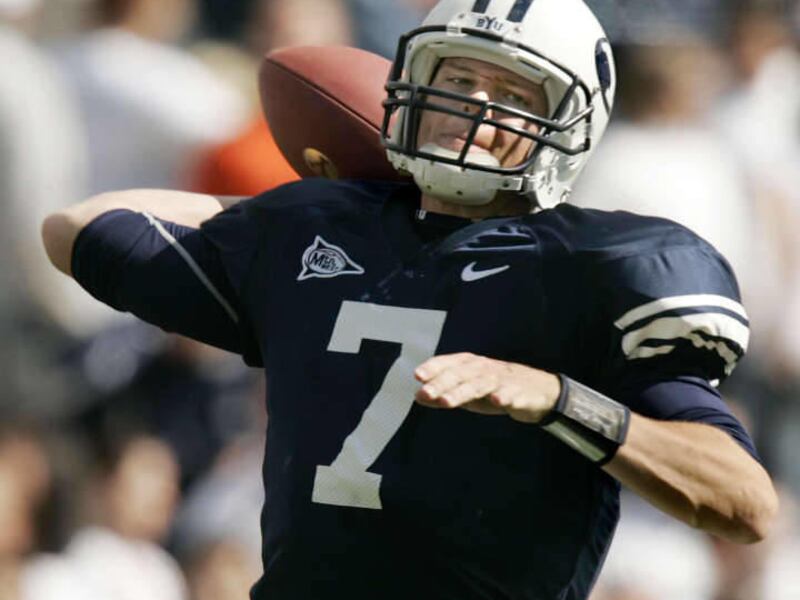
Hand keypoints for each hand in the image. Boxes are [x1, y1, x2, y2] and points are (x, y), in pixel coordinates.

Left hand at [414, 353, 560, 423]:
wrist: (537, 391)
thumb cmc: (496, 389)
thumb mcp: (467, 393)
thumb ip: (443, 394)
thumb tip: (418, 396)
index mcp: (470, 365)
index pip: (449, 363)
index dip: (434, 368)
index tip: (418, 375)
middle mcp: (484, 369)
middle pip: (461, 375)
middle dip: (442, 383)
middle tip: (426, 392)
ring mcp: (502, 380)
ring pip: (480, 385)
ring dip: (463, 392)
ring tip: (447, 401)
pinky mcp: (519, 393)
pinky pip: (511, 394)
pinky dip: (505, 396)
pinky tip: (497, 400)